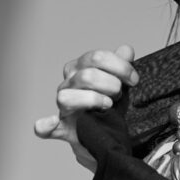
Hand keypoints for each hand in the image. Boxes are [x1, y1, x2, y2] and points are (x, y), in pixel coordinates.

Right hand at [33, 44, 136, 169]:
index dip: (120, 67)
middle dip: (111, 85)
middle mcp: (68, 82)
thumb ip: (121, 64)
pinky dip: (46, 125)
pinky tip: (52, 123)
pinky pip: (46, 126)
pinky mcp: (61, 126)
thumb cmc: (109, 100)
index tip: (134, 80)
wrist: (104, 129)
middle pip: (87, 76)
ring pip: (71, 96)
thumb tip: (126, 50)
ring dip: (95, 101)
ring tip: (108, 106)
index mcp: (80, 67)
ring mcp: (62, 104)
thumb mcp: (118, 81)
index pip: (97, 57)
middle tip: (119, 95)